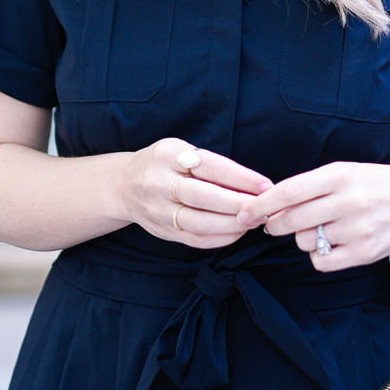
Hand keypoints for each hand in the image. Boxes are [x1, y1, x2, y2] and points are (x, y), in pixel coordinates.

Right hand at [123, 138, 271, 248]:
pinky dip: (221, 238)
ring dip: (233, 224)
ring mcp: (157, 209)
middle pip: (204, 197)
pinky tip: (238, 232)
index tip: (266, 186)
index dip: (242, 178)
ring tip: (255, 221)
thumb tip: (254, 184)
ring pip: (200, 222)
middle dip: (239, 204)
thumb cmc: (163, 165)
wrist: (122, 186)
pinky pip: (195, 239)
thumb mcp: (180, 150)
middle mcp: (158, 182)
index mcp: (167, 154)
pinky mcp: (161, 231)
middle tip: (264, 207)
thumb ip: (211, 165)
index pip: (211, 166)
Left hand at [238, 161, 389, 271]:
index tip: (243, 214)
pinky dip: (318, 256)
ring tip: (322, 227)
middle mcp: (349, 201)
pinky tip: (331, 243)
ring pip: (305, 242)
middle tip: (276, 223)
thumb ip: (306, 187)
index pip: (288, 192)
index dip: (260, 205)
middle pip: (291, 220)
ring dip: (303, 238)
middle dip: (275, 224)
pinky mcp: (365, 252)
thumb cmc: (371, 184)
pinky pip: (321, 262)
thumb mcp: (341, 172)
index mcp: (339, 175)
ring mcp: (358, 228)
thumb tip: (266, 208)